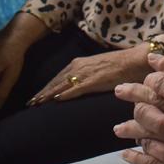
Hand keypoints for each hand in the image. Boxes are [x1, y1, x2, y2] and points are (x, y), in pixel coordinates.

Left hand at [27, 44, 150, 105]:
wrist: (134, 60)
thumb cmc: (120, 66)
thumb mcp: (98, 70)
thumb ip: (88, 76)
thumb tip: (80, 86)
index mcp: (79, 63)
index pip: (58, 77)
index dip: (46, 87)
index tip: (36, 97)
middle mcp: (79, 66)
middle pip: (56, 81)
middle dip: (42, 93)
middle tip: (30, 103)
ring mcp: (86, 73)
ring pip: (62, 85)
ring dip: (48, 95)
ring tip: (37, 103)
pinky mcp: (94, 80)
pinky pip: (76, 88)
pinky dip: (65, 94)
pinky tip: (56, 100)